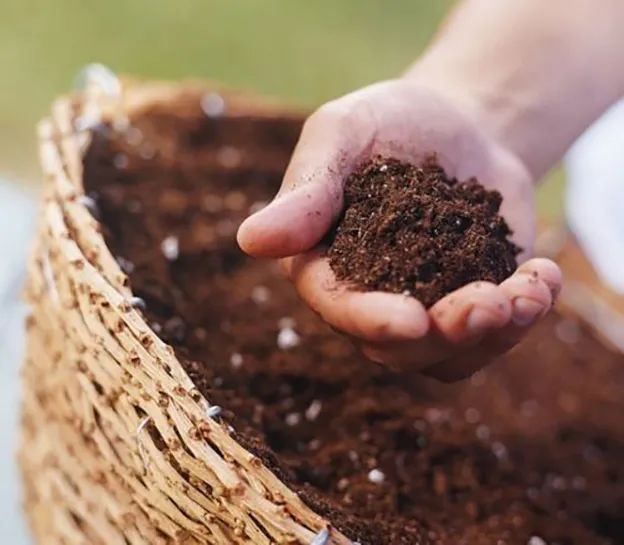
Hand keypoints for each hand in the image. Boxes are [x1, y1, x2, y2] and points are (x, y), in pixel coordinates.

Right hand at [237, 79, 561, 380]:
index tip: (411, 320)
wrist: (455, 124)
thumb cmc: (388, 124)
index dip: (371, 320)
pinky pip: (492, 335)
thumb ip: (307, 188)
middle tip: (490, 302)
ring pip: (448, 353)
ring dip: (493, 333)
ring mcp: (424, 306)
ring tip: (529, 290)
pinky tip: (542, 277)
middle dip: (445, 333)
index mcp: (326, 264)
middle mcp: (370, 297)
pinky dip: (522, 315)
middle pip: (397, 346)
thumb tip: (251, 241)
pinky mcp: (470, 301)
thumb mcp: (343, 133)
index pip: (339, 307)